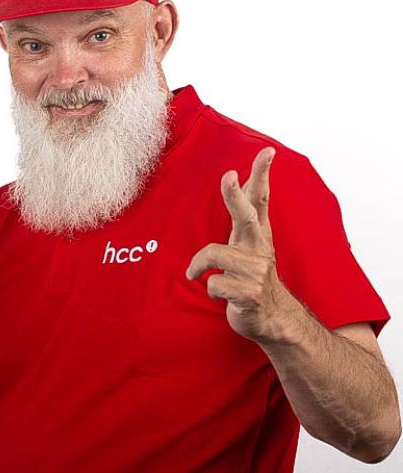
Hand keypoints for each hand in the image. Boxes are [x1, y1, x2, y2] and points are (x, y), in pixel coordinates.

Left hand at [185, 146, 296, 343]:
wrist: (273, 320)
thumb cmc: (252, 279)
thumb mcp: (249, 246)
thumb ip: (244, 216)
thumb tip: (239, 180)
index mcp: (257, 235)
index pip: (260, 199)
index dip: (262, 174)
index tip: (267, 152)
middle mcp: (259, 249)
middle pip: (246, 216)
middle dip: (235, 195)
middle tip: (228, 176)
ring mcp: (256, 272)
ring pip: (215, 254)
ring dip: (200, 265)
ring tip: (198, 273)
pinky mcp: (249, 294)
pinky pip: (214, 284)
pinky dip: (210, 289)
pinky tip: (220, 294)